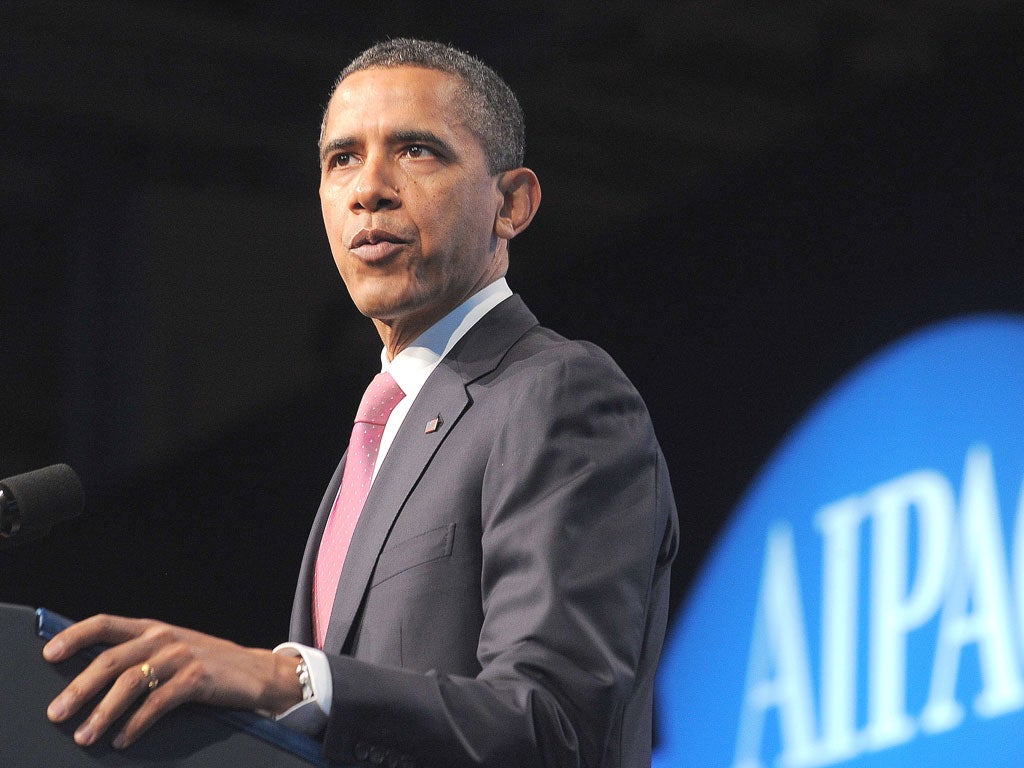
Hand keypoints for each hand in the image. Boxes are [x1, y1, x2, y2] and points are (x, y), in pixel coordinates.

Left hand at [43, 614, 302, 748]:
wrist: (257, 673)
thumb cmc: (209, 665)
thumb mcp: (172, 651)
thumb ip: (140, 656)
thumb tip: (92, 678)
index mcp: (153, 628)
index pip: (106, 623)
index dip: (76, 636)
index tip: (50, 654)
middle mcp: (163, 638)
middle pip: (110, 659)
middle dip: (79, 688)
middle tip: (57, 713)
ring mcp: (181, 656)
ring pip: (130, 683)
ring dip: (103, 713)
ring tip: (86, 735)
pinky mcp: (197, 678)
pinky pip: (158, 702)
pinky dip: (136, 723)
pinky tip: (123, 739)